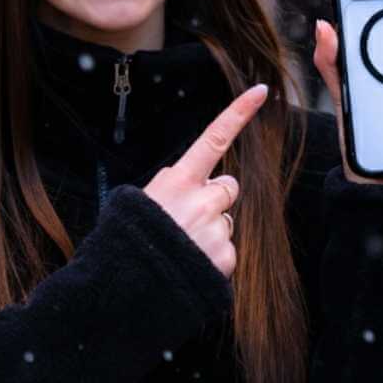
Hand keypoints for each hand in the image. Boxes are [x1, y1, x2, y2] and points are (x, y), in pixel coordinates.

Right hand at [142, 84, 266, 277]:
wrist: (122, 291)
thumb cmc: (126, 242)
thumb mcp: (138, 203)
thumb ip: (171, 187)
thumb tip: (194, 181)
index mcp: (177, 182)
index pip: (213, 139)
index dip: (239, 113)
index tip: (260, 91)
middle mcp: (201, 201)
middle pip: (227, 186)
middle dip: (214, 199)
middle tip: (186, 219)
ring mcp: (216, 230)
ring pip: (226, 220)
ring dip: (211, 230)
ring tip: (181, 247)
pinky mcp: (226, 257)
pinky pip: (227, 249)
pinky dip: (213, 257)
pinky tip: (190, 265)